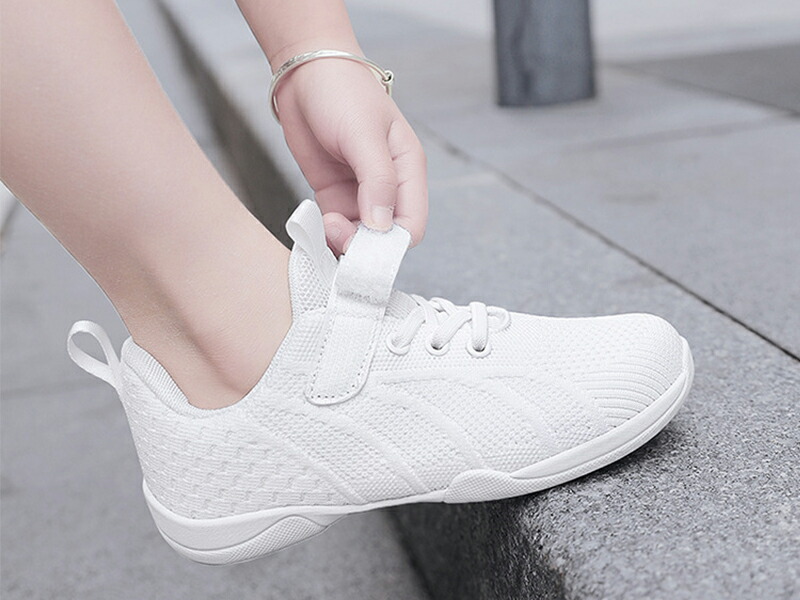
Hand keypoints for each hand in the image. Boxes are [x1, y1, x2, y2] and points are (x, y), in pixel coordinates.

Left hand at [273, 57, 427, 254]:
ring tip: (324, 226)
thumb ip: (377, 181)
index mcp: (408, 171)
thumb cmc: (341, 92)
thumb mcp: (363, 134)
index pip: (412, 225)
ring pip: (359, 237)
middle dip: (363, 245)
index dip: (391, 244)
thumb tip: (381, 226)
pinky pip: (335, 227)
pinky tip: (315, 226)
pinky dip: (326, 235)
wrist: (303, 72)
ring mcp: (359, 192)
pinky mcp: (333, 193)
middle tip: (335, 232)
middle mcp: (387, 186)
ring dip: (342, 242)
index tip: (363, 244)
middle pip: (386, 237)